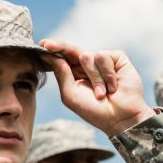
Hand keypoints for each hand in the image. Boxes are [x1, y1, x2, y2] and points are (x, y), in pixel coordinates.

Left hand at [40, 39, 155, 136]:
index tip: (42, 44)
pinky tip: (113, 87)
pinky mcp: (117, 58)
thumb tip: (49, 56)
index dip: (53, 50)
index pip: (62, 58)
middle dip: (60, 47)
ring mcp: (102, 61)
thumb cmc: (94, 110)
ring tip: (102, 93)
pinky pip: (104, 57)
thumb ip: (62, 74)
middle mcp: (88, 66)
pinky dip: (107, 74)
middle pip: (71, 50)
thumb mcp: (71, 94)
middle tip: (48, 45)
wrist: (120, 117)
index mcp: (75, 74)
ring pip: (88, 56)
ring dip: (94, 78)